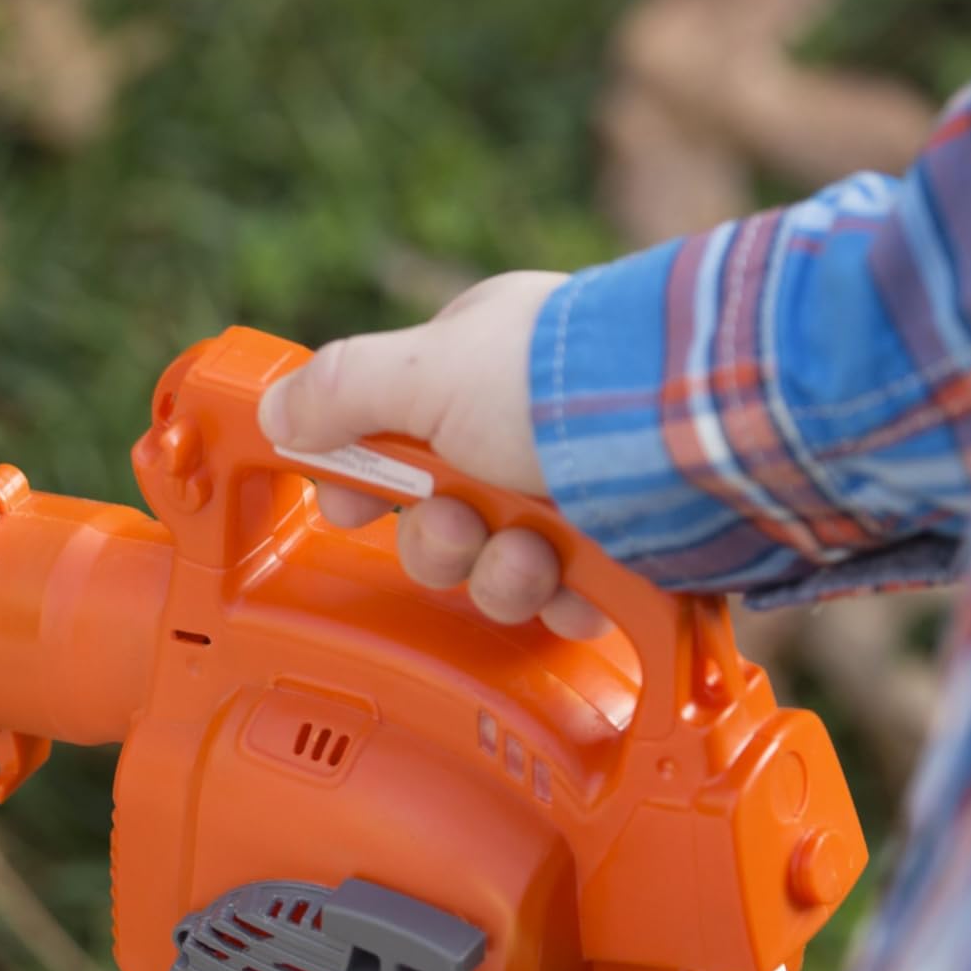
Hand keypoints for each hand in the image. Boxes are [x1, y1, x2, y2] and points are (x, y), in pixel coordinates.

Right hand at [256, 271, 607, 640]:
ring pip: (497, 564)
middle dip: (441, 539)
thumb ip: (337, 390)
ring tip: (535, 558)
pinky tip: (576, 586)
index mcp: (476, 369)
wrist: (695, 436)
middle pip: (439, 514)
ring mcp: (578, 490)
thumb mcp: (422, 371)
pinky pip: (567, 598)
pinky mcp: (628, 547)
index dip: (364, 479)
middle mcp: (525, 429)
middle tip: (463, 527)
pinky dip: (565, 600)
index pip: (392, 433)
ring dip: (501, 574)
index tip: (351, 506)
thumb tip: (274, 411)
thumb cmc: (557, 387)